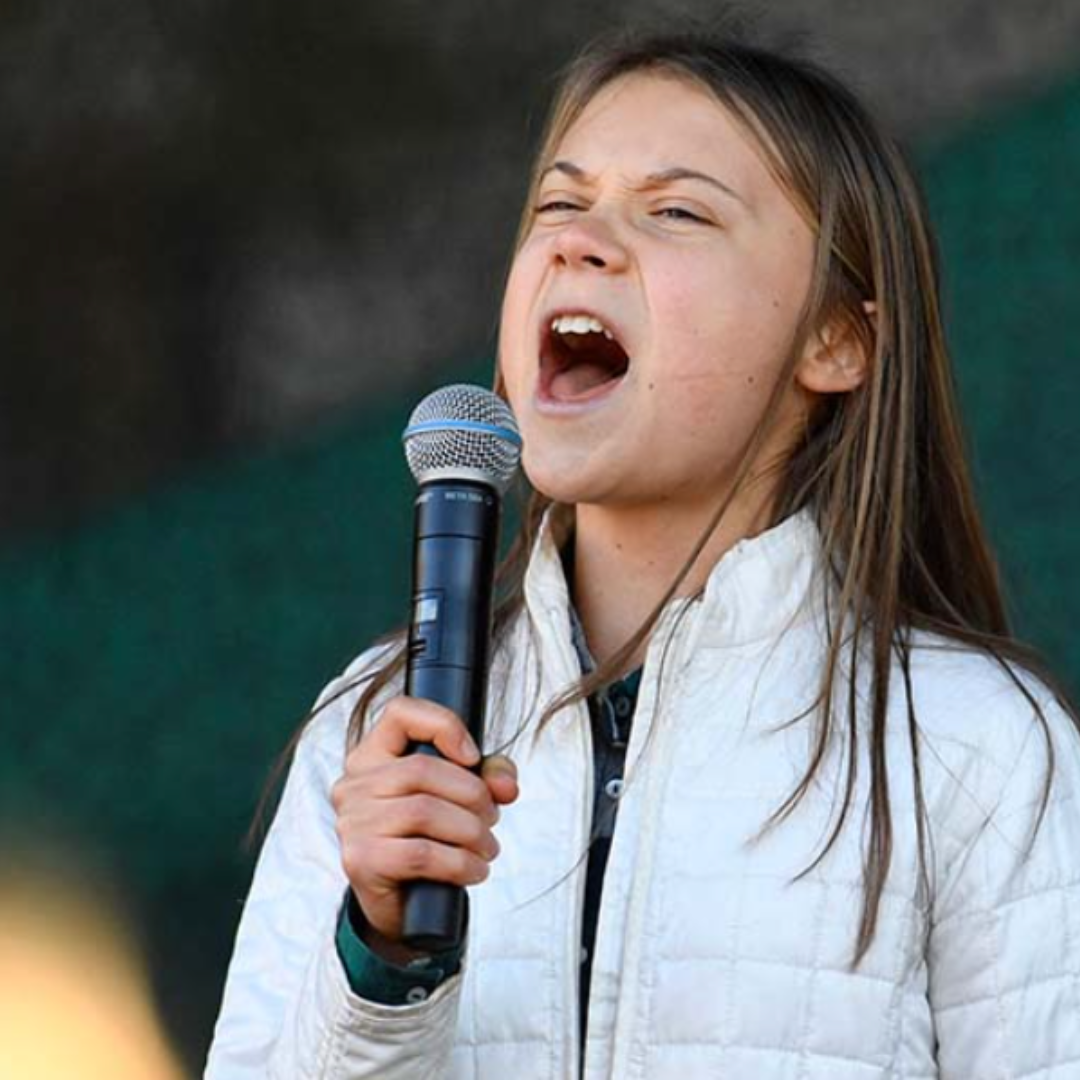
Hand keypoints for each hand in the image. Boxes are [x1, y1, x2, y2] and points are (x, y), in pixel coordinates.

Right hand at [330, 695, 519, 949]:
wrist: (402, 904)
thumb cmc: (429, 837)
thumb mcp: (462, 797)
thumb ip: (489, 776)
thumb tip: (506, 785)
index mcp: (373, 755)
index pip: (400, 712)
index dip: (444, 725)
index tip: (473, 757)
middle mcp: (354, 783)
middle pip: (422, 768)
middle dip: (473, 794)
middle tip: (492, 819)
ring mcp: (352, 822)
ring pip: (423, 811)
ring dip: (471, 832)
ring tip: (488, 847)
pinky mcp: (360, 860)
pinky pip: (420, 854)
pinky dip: (459, 863)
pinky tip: (474, 870)